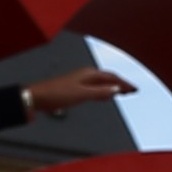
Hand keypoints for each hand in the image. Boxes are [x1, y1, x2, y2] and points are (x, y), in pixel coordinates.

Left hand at [20, 65, 135, 113]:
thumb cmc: (56, 93)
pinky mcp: (75, 89)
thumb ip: (100, 92)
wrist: (37, 97)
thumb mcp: (82, 94)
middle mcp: (86, 75)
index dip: (125, 83)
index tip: (134, 89)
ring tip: (123, 92)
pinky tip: (105, 96)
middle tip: (132, 90)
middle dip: (121, 84)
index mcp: (89, 74)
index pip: (113, 77)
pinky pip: (95, 88)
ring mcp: (81, 81)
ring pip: (102, 83)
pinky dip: (103, 92)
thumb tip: (117, 90)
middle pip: (108, 79)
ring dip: (113, 88)